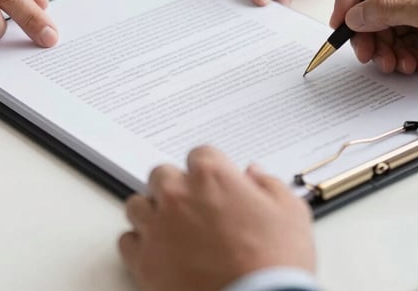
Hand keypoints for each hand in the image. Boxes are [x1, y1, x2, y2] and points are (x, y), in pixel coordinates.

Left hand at [119, 146, 314, 290]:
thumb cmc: (275, 262)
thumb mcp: (291, 214)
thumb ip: (269, 185)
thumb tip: (255, 174)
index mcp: (212, 177)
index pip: (200, 154)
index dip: (211, 170)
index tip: (216, 184)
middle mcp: (178, 195)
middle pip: (162, 175)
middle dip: (176, 187)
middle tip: (193, 207)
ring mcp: (157, 227)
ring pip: (137, 205)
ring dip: (152, 212)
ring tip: (171, 229)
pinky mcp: (143, 261)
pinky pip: (127, 242)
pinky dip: (139, 245)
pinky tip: (158, 253)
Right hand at [330, 0, 417, 81]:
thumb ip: (388, 10)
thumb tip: (354, 15)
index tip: (342, 21)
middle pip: (373, 4)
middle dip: (367, 31)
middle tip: (366, 53)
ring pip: (385, 29)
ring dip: (386, 50)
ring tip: (396, 64)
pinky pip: (402, 46)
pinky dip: (403, 58)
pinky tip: (417, 65)